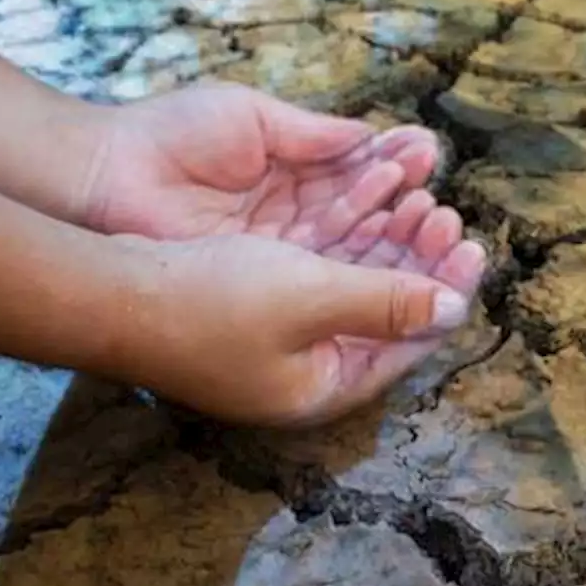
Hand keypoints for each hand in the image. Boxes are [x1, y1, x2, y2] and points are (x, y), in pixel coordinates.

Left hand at [82, 79, 442, 249]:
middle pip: (366, 220)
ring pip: (354, 250)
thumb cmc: (169, 138)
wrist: (105, 177)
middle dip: (407, 210)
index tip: (428, 155)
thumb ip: (314, 135)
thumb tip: (374, 138)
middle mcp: (294, 219)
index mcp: (292, 173)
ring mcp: (282, 255)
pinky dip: (365, 263)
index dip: (395, 169)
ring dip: (397, 239)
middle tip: (441, 203)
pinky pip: (327, 276)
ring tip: (432, 219)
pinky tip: (399, 248)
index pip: (358, 176)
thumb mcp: (251, 119)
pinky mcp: (268, 284)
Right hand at [119, 221, 485, 426]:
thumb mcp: (312, 299)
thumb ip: (388, 302)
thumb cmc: (209, 303)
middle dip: (421, 261)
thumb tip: (455, 309)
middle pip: (389, 312)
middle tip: (448, 215)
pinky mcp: (260, 306)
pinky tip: (372, 204)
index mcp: (328, 385)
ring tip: (420, 200)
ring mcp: (283, 340)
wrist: (110, 291)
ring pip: (358, 286)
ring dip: (389, 243)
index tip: (474, 247)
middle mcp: (311, 369)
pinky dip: (351, 239)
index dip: (447, 292)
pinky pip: (325, 270)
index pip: (411, 342)